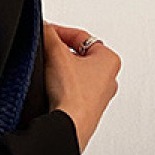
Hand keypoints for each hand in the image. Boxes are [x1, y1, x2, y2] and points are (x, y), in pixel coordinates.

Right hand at [43, 22, 119, 151]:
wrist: (69, 128)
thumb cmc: (73, 96)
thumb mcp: (56, 54)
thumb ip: (49, 34)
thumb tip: (44, 27)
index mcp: (111, 60)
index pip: (80, 37)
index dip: (59, 32)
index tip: (45, 33)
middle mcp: (110, 80)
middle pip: (78, 57)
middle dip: (61, 54)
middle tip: (46, 55)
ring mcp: (99, 99)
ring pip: (74, 77)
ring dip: (60, 74)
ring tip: (48, 76)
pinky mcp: (86, 114)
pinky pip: (71, 95)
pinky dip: (61, 92)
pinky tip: (51, 94)